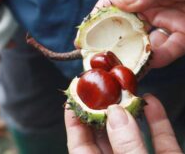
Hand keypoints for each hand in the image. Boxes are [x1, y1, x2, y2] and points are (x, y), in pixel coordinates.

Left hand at [65, 94, 181, 153]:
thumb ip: (126, 146)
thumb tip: (115, 112)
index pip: (79, 145)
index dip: (74, 120)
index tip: (73, 96)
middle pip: (105, 135)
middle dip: (103, 109)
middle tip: (101, 86)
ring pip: (132, 135)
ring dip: (130, 112)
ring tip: (124, 89)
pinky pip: (160, 141)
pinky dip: (157, 121)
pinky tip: (152, 100)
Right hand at [95, 0, 184, 67]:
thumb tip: (116, 4)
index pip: (112, 4)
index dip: (96, 19)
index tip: (84, 35)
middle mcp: (148, 6)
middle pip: (123, 27)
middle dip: (111, 42)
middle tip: (100, 57)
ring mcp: (163, 22)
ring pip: (142, 42)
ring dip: (134, 54)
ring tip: (124, 64)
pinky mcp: (181, 36)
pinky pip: (166, 50)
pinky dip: (158, 57)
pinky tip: (152, 60)